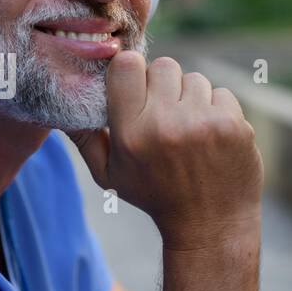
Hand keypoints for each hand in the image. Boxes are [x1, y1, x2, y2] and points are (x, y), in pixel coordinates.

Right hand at [70, 51, 263, 249]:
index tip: (134, 87)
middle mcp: (166, 125)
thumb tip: (58, 108)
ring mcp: (203, 123)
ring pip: (194, 78)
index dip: (130, 70)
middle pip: (163, 65)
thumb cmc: (155, 196)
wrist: (210, 225)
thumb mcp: (109, 175)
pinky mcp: (233, 125)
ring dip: (190, 97)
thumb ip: (85, 138)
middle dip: (162, 84)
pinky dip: (216, 109)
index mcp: (131, 134)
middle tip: (164, 112)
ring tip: (188, 130)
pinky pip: (220, 93)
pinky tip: (210, 137)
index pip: (127, 65)